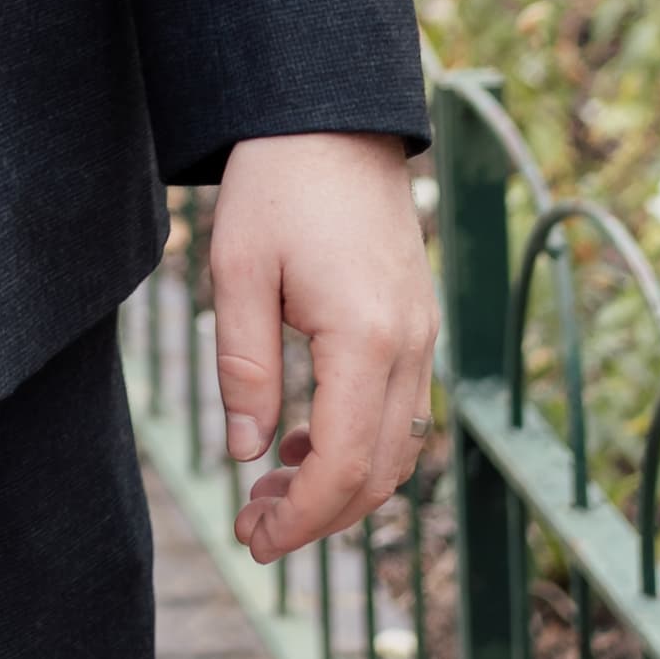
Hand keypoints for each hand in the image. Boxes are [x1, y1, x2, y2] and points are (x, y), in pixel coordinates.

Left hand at [209, 131, 434, 561]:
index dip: (302, 518)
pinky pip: (399, 411)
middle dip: (318, 515)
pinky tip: (302, 442)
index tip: (255, 541)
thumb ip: (244, 366)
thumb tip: (245, 453)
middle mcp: (411, 346)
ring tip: (269, 493)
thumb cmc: (275, 184)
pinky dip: (358, 444)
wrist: (330, 118)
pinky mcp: (417, 323)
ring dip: (339, 485)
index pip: (346, 466)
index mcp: (366, 338)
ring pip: (396, 449)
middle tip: (252, 530)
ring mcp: (423, 335)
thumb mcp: (236, 270)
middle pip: (379, 473)